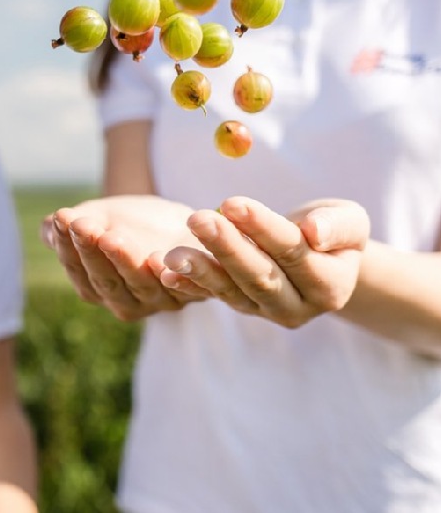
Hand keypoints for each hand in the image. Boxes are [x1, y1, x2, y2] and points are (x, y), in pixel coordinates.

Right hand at [41, 195, 210, 320]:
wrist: (179, 225)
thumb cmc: (128, 225)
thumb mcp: (96, 220)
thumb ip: (72, 227)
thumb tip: (49, 226)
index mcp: (97, 289)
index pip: (79, 271)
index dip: (68, 246)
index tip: (62, 219)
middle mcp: (126, 302)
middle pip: (105, 281)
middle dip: (91, 252)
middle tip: (81, 224)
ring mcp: (159, 300)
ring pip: (139, 284)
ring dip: (124, 261)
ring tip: (109, 236)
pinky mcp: (192, 291)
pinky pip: (182, 288)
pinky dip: (171, 277)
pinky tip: (159, 257)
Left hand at [160, 197, 370, 327]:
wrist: (317, 254)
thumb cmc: (331, 230)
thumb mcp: (349, 221)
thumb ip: (337, 227)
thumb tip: (314, 233)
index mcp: (329, 287)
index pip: (293, 254)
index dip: (263, 228)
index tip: (232, 202)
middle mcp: (295, 307)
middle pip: (258, 276)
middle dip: (225, 247)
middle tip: (196, 219)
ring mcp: (263, 310)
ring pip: (231, 290)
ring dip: (200, 270)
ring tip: (172, 254)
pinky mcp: (238, 305)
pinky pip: (211, 295)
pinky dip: (187, 284)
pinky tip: (164, 271)